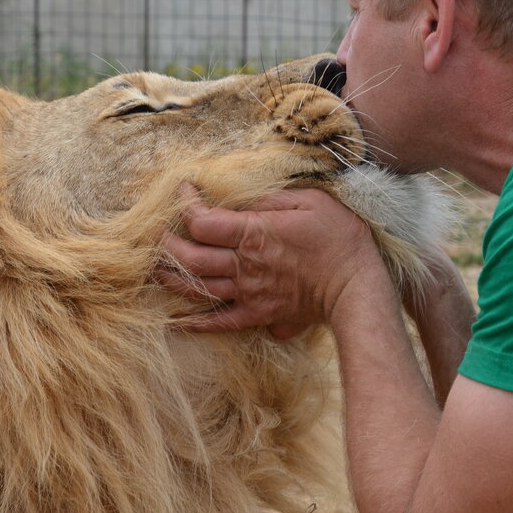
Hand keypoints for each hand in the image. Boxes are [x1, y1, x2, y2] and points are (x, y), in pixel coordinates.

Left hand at [158, 184, 386, 335]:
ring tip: (154, 267)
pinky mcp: (259, 314)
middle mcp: (245, 266)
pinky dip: (195, 323)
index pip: (201, 221)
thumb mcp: (309, 200)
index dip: (184, 204)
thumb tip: (242, 198)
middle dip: (165, 242)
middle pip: (189, 256)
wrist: (357, 285)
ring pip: (196, 288)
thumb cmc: (339, 236)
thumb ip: (270, 198)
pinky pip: (220, 322)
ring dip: (169, 277)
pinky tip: (176, 320)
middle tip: (155, 230)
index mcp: (254, 233)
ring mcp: (249, 293)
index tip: (184, 189)